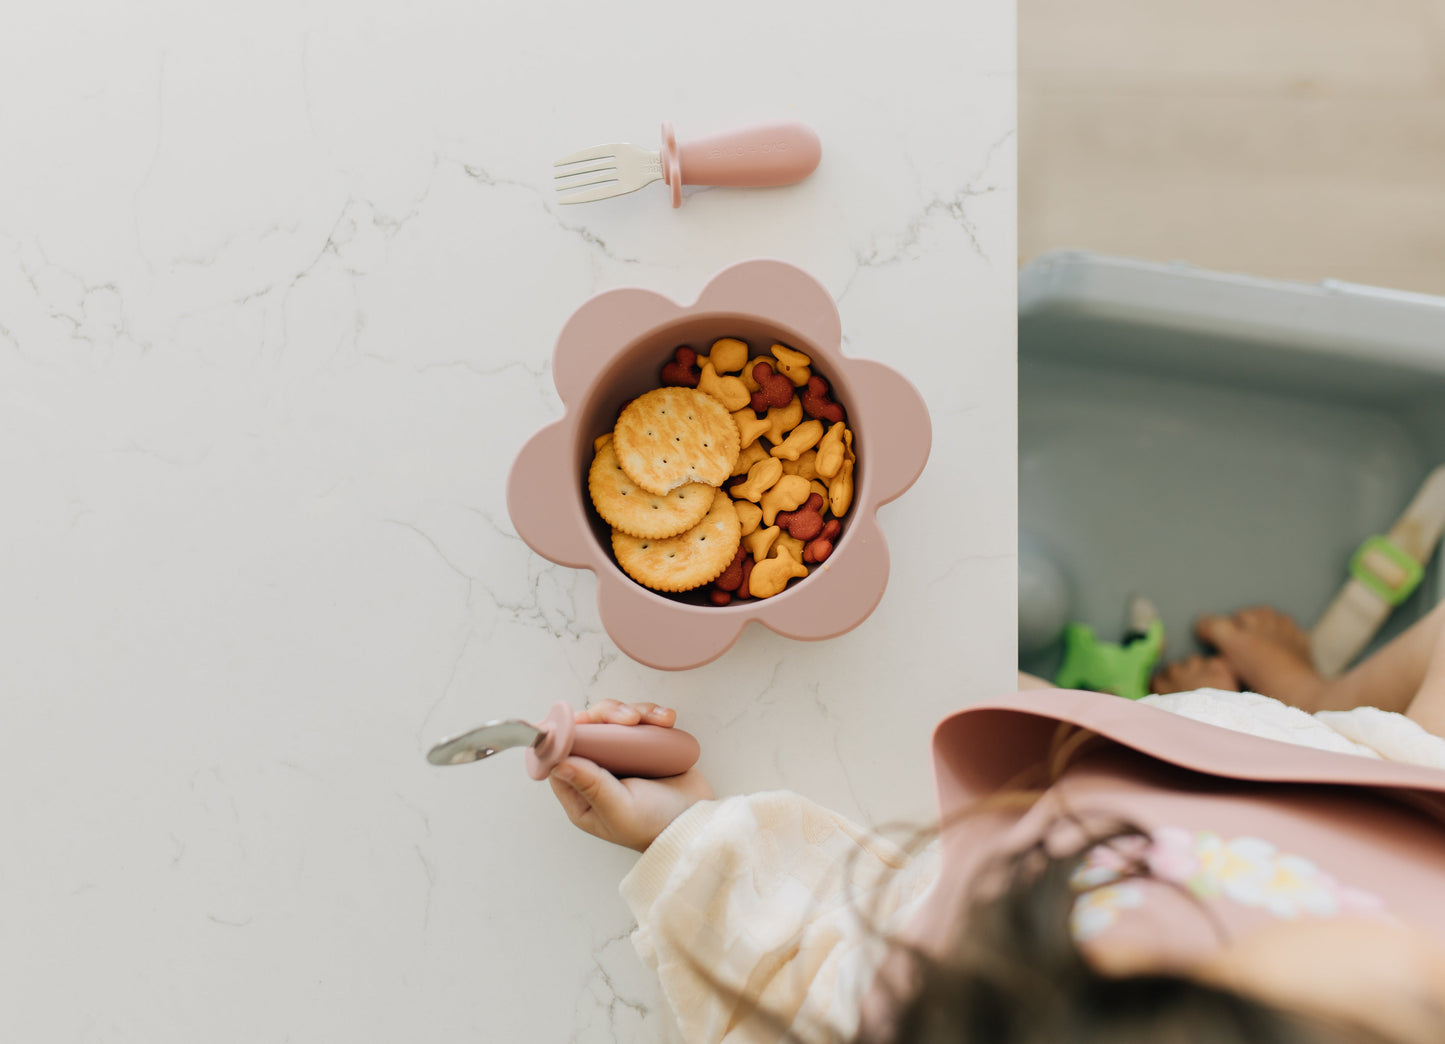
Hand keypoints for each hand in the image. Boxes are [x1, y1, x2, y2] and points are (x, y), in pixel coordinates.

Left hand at [548, 700, 712, 851]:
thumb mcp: (619, 810)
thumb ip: (591, 786)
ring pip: (614, 718)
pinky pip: (641, 719)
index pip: (560, 755)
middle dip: (606, 715)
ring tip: (653, 720)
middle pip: (589, 728)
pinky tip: (665, 720)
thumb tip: (559, 764)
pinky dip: (652, 713)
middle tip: (628, 720)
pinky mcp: (644, 745)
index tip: (583, 723)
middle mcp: (597, 772)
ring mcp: (621, 756)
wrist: (696, 823)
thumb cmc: (655, 826)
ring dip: (632, 710)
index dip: (567, 733)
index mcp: (582, 794)